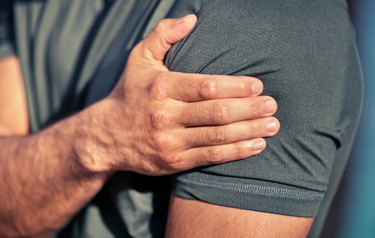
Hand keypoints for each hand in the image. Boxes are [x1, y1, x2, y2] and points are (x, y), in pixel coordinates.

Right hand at [81, 15, 278, 174]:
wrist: (107, 137)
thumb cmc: (130, 93)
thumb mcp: (139, 59)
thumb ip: (162, 35)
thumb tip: (192, 19)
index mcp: (161, 87)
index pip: (207, 86)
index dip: (236, 87)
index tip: (258, 86)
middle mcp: (166, 115)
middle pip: (217, 113)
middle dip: (250, 109)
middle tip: (272, 106)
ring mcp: (170, 141)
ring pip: (218, 137)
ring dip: (250, 130)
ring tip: (272, 125)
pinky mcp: (174, 162)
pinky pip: (211, 157)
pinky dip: (237, 151)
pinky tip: (256, 144)